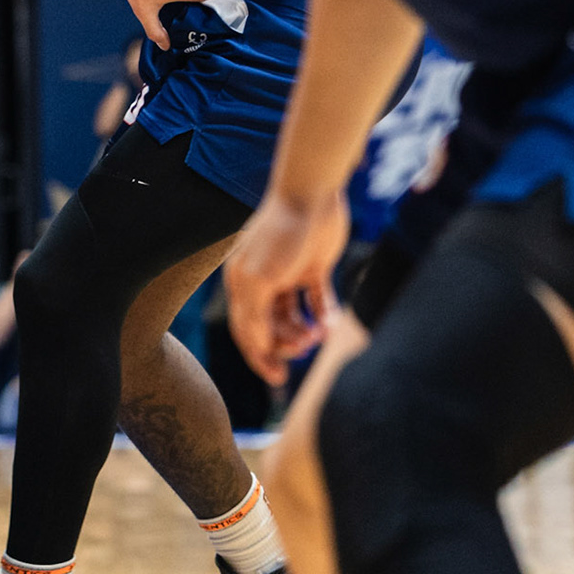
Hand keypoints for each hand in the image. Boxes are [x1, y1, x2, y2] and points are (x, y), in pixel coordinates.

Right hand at [223, 190, 348, 384]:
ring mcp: (287, 275)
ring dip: (304, 331)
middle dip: (285, 343)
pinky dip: (323, 314)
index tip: (277, 378)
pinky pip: (316, 300)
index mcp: (242, 284)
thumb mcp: (260, 277)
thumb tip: (257, 345)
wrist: (312, 195)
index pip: (245, 330)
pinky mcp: (313, 268)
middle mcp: (262, 282)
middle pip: (270, 327)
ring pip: (293, 317)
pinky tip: (331, 322)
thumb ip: (255, 314)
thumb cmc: (281, 233)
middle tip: (305, 347)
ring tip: (319, 333)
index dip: (259, 356)